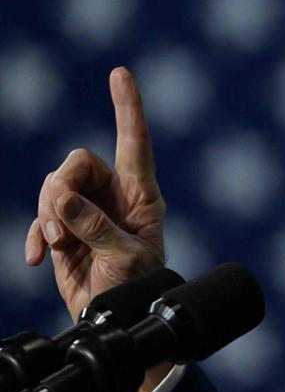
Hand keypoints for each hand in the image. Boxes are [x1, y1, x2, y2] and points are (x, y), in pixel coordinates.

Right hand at [25, 67, 166, 320]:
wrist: (117, 318)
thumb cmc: (137, 287)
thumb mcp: (124, 257)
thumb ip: (95, 227)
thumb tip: (63, 202)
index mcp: (141, 195)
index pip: (135, 142)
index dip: (128, 107)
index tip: (120, 74)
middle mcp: (115, 197)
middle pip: (78, 164)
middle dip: (62, 187)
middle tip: (61, 221)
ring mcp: (88, 212)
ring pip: (54, 187)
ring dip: (48, 214)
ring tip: (58, 244)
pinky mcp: (65, 230)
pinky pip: (41, 218)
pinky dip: (37, 234)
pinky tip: (38, 257)